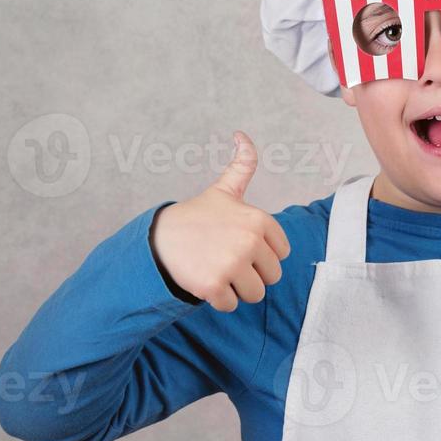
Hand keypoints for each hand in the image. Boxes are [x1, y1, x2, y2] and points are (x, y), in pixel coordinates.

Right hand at [150, 131, 290, 312]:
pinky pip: (230, 306)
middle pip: (271, 277)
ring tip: (216, 270)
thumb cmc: (196, 217)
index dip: (262, 254)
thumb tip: (242, 134)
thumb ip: (242, 166)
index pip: (282, 254)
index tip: (240, 245)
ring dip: (236, 289)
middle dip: (251, 274)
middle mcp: (249, 241)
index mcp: (259, 219)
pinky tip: (204, 282)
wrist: (159, 239)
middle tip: (226, 260)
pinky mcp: (214, 286)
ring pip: (255, 294)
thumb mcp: (223, 190)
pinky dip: (218, 300)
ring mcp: (232, 264)